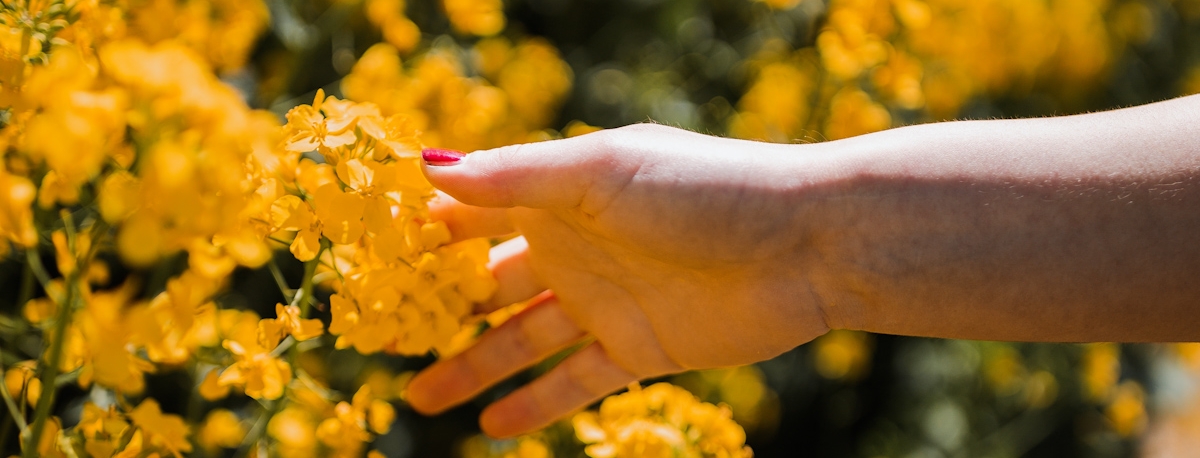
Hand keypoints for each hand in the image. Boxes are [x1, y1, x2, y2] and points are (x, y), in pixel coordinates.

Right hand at [406, 124, 836, 437]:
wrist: (802, 245)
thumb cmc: (704, 190)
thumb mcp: (599, 172)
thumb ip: (514, 178)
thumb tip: (424, 169)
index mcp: (559, 193)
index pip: (474, 215)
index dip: (420, 236)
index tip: (363, 263)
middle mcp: (575, 246)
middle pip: (489, 284)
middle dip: (436, 311)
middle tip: (378, 342)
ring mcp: (604, 301)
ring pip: (521, 342)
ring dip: (471, 367)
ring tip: (418, 399)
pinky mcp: (638, 348)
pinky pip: (573, 383)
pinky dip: (533, 405)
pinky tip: (490, 428)